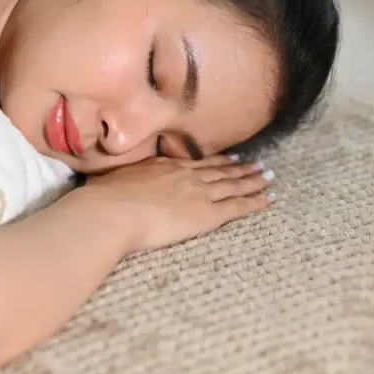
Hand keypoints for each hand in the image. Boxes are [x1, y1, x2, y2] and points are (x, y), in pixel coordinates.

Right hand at [85, 155, 275, 253]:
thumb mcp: (109, 182)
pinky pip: (239, 205)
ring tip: (268, 176)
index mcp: (162, 166)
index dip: (213, 162)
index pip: (194, 164)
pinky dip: (256, 201)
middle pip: (219, 171)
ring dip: (253, 180)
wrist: (112, 212)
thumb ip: (117, 183)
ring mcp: (198, 192)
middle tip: (257, 165)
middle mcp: (184, 175)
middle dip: (239, 168)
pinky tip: (270, 198)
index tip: (227, 160)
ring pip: (234, 184)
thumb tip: (103, 186)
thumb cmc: (103, 200)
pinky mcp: (207, 212)